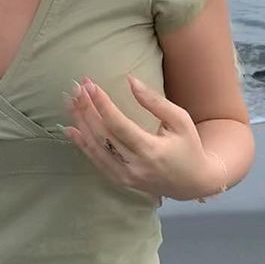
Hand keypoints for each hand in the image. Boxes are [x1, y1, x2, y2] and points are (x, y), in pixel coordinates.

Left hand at [60, 74, 214, 201]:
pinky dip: (83, 145)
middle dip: (87, 109)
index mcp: (151, 150)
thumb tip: (130, 80)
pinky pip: (97, 162)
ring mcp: (125, 176)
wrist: (193, 183)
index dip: (102, 104)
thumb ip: (154, 101)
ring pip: (95, 149)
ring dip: (81, 124)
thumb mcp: (179, 120)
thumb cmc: (189, 146)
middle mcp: (134, 166)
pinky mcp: (120, 181)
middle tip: (77, 89)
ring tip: (70, 103)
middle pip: (102, 135)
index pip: (118, 125)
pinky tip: (72, 129)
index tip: (90, 85)